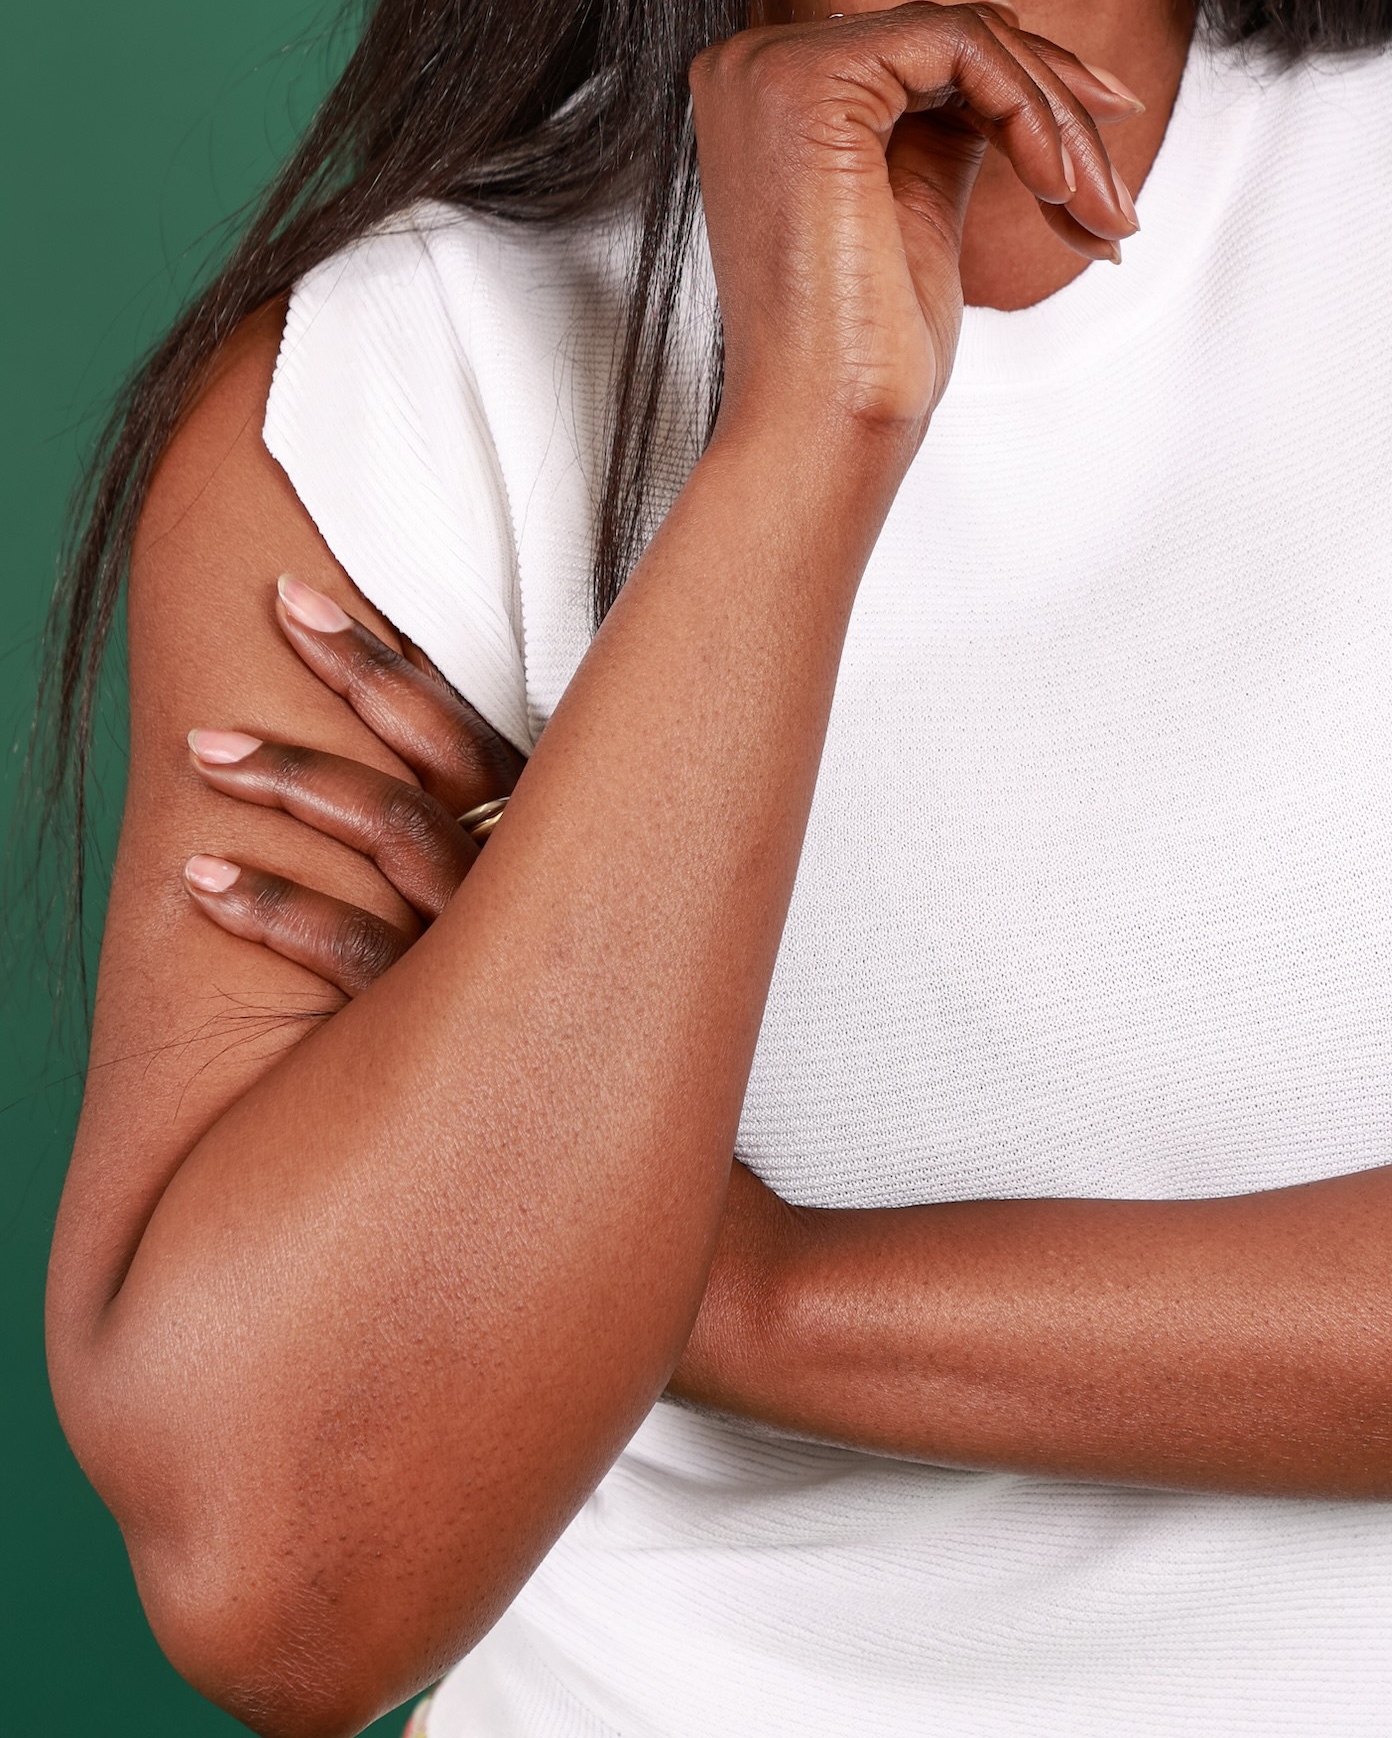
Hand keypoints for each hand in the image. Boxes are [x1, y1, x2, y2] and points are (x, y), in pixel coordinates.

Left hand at [186, 577, 807, 1405]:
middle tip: (278, 603)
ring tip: (207, 746)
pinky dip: (283, 913)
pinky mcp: (460, 1048)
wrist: (716, 1257)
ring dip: (292, 788)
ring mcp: (499, 971)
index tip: (312, 601)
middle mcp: (545, 901)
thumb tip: (484, 817)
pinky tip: (214, 884)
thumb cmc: (647, 1106)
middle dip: (350, 677)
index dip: (396, 665)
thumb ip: (558, 891)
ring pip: (389, 842)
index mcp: (579, 864)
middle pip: (434, 759)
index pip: (479, 735)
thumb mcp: (616, 970)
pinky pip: (356, 964)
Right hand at [690, 2, 1140, 444]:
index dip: (1032, 90)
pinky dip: (1030, 108)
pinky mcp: (807, 78)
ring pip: (967, 34)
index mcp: (772, 94)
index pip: (925, 47)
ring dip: (1059, 123)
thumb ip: (948, 124)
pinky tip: (1056, 188)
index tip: (1103, 149)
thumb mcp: (918, 204)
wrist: (826, 424)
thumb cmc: (868, 349)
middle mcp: (755, 65)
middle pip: (952, 35)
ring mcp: (772, 65)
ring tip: (1102, 216)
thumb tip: (1022, 63)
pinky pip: (960, 43)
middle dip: (1058, 110)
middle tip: (1116, 206)